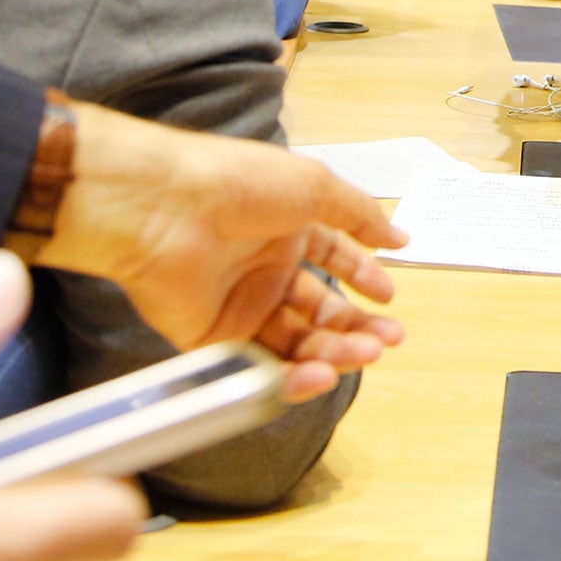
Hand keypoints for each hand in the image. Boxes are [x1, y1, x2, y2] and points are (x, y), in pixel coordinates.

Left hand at [35, 104, 408, 402]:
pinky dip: (293, 376)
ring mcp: (239, 304)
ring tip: (367, 353)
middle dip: (357, 324)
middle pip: (320, 308)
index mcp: (286, 227)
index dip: (362, 276)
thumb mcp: (314, 186)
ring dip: (336, 350)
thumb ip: (360, 215)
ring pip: (297, 340)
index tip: (387, 296)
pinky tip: (322, 373)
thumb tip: (398, 237)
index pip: (333, 258)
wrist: (163, 208)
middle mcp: (264, 267)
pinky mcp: (213, 339)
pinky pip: (259, 366)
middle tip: (389, 338)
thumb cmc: (238, 183)